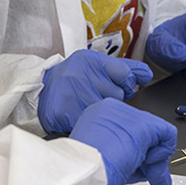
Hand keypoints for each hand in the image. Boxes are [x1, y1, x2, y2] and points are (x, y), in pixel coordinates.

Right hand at [38, 49, 152, 133]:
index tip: (117, 84)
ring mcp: (73, 95)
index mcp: (90, 62)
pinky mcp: (66, 113)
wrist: (38, 91)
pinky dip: (87, 122)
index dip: (126, 82)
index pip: (125, 74)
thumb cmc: (72, 79)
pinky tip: (77, 115)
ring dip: (99, 113)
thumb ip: (123, 70)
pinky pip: (90, 123)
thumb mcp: (95, 66)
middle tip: (93, 95)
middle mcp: (81, 75)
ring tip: (84, 105)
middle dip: (110, 98)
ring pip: (106, 111)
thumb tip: (147, 75)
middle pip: (118, 95)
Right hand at [69, 99, 176, 184]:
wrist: (84, 172)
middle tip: (143, 175)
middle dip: (146, 156)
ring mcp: (128, 114)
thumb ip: (122, 154)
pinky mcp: (144, 124)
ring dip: (154, 160)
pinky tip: (149, 167)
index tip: (130, 167)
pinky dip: (162, 155)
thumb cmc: (85, 169)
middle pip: (142, 131)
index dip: (133, 152)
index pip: (127, 130)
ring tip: (141, 175)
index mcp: (96, 115)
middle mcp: (112, 109)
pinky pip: (167, 135)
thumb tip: (144, 164)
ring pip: (155, 134)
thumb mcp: (100, 157)